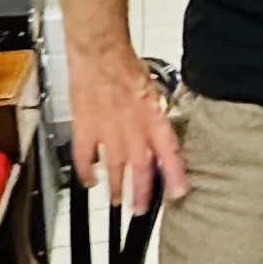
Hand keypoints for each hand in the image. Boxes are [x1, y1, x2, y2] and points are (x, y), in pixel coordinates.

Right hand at [69, 50, 185, 209]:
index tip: (178, 194)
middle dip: (141, 193)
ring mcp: (107, 131)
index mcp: (154, 119)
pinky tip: (89, 181)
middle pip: (140, 169)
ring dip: (116, 188)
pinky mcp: (85, 127)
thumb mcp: (155, 94)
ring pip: (114, 168)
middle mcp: (133, 129)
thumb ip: (157, 119)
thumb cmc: (127, 68)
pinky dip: (86, 172)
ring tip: (117, 201)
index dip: (174, 176)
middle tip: (139, 209)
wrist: (101, 53)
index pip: (169, 154)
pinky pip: (84, 156)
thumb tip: (162, 139)